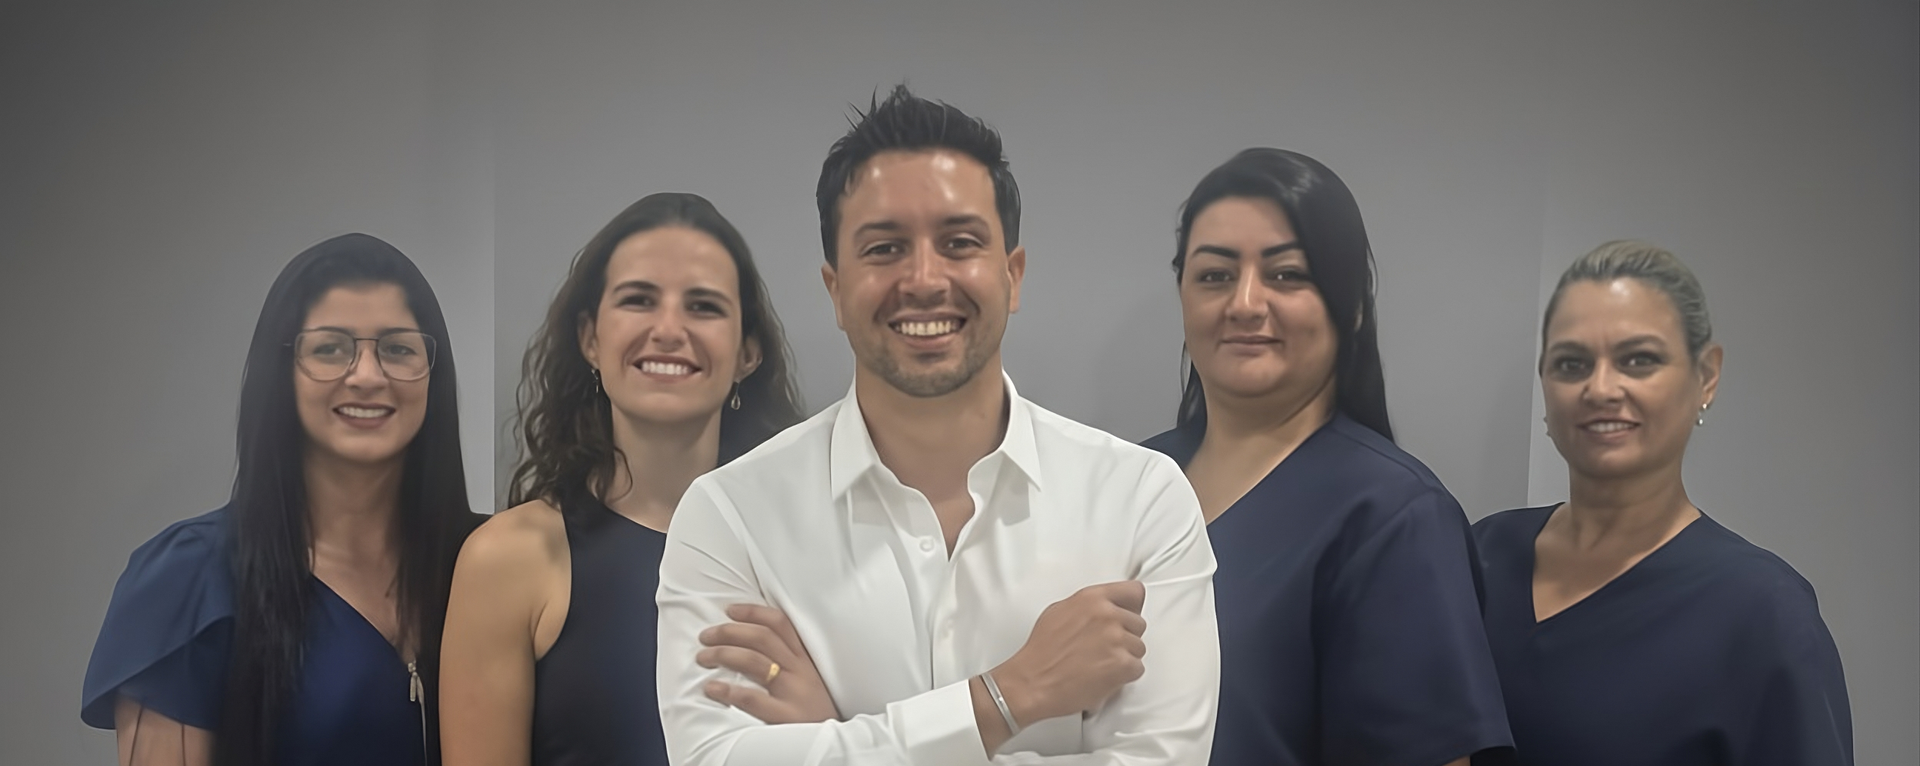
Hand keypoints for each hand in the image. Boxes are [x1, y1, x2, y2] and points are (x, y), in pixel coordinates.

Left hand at [697, 604, 840, 723]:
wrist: (833, 745)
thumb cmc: (814, 711)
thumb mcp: (809, 679)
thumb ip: (788, 661)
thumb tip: (749, 643)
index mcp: (804, 659)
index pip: (780, 624)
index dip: (753, 612)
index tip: (730, 610)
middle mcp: (799, 671)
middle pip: (761, 638)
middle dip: (729, 631)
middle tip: (706, 636)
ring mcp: (793, 692)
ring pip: (754, 661)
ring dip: (722, 654)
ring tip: (703, 658)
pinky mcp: (785, 717)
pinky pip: (752, 698)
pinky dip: (728, 690)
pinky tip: (712, 687)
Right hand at [991, 580, 1146, 727]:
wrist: (1033, 682)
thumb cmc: (1041, 652)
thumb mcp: (1058, 612)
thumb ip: (1087, 606)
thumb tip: (1101, 609)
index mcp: (1092, 598)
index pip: (1133, 591)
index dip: (1132, 607)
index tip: (1130, 613)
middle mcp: (1107, 615)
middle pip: (1138, 624)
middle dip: (1126, 637)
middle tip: (1105, 648)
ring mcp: (1116, 639)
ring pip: (1139, 648)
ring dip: (1125, 657)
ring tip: (1101, 663)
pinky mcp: (1122, 664)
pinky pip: (1137, 668)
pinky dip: (1124, 676)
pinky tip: (1104, 675)